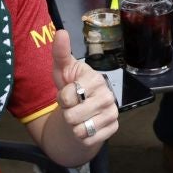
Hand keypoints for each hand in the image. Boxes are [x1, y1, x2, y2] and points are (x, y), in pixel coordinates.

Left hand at [48, 35, 116, 159]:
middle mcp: (108, 96)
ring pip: (79, 129)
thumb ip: (60, 53)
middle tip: (74, 106)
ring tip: (79, 116)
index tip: (68, 93)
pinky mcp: (113, 129)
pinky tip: (86, 125)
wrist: (83, 109)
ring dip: (73, 126)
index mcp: (96, 79)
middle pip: (72, 116)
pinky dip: (82, 136)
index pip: (67, 96)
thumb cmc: (71, 87)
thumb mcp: (62, 70)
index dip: (62, 98)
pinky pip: (87, 139)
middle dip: (67, 113)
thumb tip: (60, 32)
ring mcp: (112, 114)